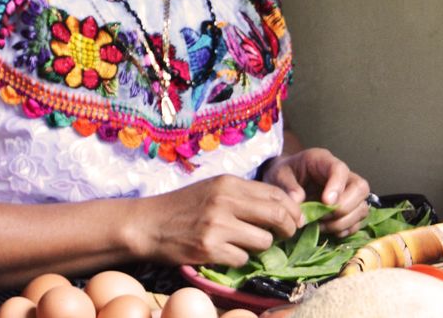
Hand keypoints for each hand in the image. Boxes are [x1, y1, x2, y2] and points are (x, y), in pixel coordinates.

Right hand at [134, 175, 300, 267]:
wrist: (148, 224)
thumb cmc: (183, 206)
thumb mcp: (214, 189)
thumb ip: (244, 195)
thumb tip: (282, 207)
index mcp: (228, 183)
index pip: (277, 194)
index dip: (292, 209)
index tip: (294, 220)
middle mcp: (225, 201)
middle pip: (277, 215)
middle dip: (288, 228)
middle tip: (285, 235)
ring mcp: (217, 225)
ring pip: (263, 241)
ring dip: (259, 247)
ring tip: (244, 243)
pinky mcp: (209, 249)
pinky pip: (242, 260)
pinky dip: (238, 259)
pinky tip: (225, 253)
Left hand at [260, 148, 369, 236]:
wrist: (285, 180)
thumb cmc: (284, 174)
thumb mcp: (279, 175)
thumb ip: (288, 186)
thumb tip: (298, 201)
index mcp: (323, 161)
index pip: (340, 169)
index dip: (337, 186)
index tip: (326, 202)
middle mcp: (342, 175)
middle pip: (360, 188)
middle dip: (345, 207)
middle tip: (323, 216)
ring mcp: (348, 192)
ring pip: (362, 207)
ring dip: (343, 221)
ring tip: (321, 225)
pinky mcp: (348, 209)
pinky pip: (357, 222)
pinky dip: (345, 230)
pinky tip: (327, 230)